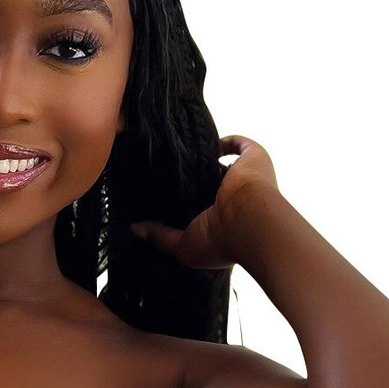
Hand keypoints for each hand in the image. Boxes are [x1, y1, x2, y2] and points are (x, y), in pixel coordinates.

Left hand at [129, 134, 278, 269]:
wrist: (249, 221)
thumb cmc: (220, 241)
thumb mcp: (183, 247)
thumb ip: (159, 236)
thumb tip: (135, 228)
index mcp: (220, 222)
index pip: (199, 208)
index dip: (183, 201)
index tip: (162, 194)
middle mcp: (232, 200)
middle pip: (208, 184)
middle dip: (191, 178)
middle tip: (165, 170)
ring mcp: (243, 179)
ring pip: (222, 165)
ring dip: (204, 159)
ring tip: (177, 153)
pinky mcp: (253, 158)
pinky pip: (240, 145)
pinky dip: (226, 141)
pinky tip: (204, 140)